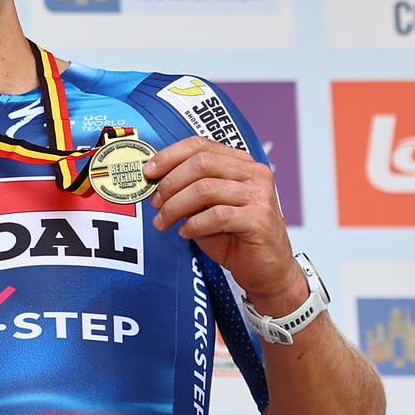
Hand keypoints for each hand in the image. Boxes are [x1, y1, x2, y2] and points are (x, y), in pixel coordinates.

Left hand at [144, 136, 301, 312]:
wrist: (265, 268)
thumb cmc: (234, 236)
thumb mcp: (205, 207)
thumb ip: (187, 190)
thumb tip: (154, 181)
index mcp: (241, 163)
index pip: (201, 145)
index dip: (170, 156)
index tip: (149, 172)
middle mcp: (254, 174)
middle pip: (201, 163)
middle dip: (170, 183)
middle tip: (155, 203)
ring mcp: (260, 195)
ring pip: (205, 189)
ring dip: (175, 207)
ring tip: (164, 222)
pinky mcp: (259, 219)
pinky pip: (217, 215)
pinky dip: (194, 224)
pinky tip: (186, 232)